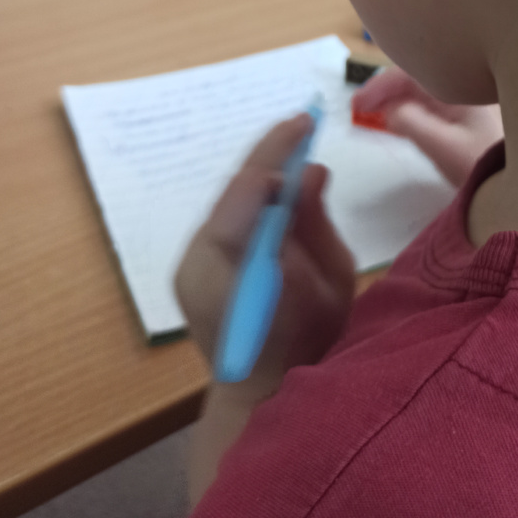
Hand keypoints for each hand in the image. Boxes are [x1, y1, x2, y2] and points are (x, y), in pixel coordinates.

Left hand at [174, 113, 355, 402]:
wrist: (263, 395)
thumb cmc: (307, 344)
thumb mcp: (328, 285)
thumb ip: (312, 227)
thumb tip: (310, 171)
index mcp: (232, 271)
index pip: (247, 197)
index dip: (274, 154)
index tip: (305, 121)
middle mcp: (198, 262)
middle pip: (233, 193)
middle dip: (269, 155)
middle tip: (304, 124)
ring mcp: (190, 266)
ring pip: (229, 203)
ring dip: (262, 173)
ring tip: (295, 143)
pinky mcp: (193, 268)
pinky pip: (227, 218)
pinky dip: (253, 196)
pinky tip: (278, 182)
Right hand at [353, 67, 503, 187]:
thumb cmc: (489, 164)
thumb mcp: (447, 148)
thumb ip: (414, 125)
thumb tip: (387, 110)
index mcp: (459, 87)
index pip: (411, 73)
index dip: (379, 87)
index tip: (356, 106)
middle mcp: (464, 88)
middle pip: (417, 77)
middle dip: (385, 89)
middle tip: (359, 109)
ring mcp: (468, 103)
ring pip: (424, 91)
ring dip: (396, 99)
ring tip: (372, 114)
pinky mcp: (471, 120)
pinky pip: (434, 104)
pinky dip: (411, 109)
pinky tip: (399, 121)